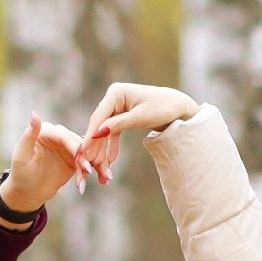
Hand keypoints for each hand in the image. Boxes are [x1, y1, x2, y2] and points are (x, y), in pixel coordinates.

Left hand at [0, 114, 88, 213]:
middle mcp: (58, 136)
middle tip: (88, 171)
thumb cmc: (20, 173)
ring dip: (86, 166)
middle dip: (84, 158)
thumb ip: (29, 135)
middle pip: (77, 143)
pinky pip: (83, 164)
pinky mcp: (73, 160)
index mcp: (46, 131)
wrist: (27, 192)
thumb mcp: (22, 155)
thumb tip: (34, 114)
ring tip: (83, 181)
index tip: (81, 160)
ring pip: (83, 153)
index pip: (65, 136)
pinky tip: (82, 185)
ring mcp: (67, 148)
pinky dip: (84, 174)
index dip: (75, 147)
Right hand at [76, 81, 198, 176]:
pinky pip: (113, 133)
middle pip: (99, 125)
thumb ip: (117, 124)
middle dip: (95, 146)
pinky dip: (112, 146)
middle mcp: (113, 97)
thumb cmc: (163, 107)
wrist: (179, 108)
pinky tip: (110, 160)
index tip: (83, 152)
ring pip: (105, 131)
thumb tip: (97, 133)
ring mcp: (117, 107)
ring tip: (100, 168)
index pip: (99, 116)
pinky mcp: (122, 116)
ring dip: (102, 150)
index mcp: (116, 92)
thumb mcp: (140, 117)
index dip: (90, 135)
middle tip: (90, 165)